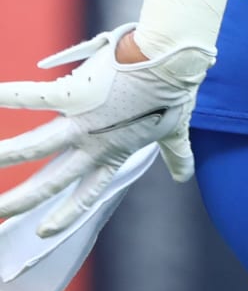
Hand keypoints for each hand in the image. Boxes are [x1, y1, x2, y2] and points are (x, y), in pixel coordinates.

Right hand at [0, 25, 214, 237]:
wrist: (171, 59)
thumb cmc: (174, 89)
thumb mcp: (176, 128)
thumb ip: (177, 153)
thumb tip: (185, 176)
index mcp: (115, 152)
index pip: (88, 193)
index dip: (65, 214)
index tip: (45, 231)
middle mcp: (94, 143)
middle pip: (52, 180)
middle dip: (22, 199)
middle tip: (0, 211)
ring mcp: (82, 120)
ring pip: (34, 146)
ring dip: (6, 155)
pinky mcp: (74, 92)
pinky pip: (35, 97)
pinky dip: (11, 95)